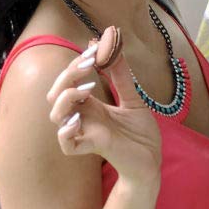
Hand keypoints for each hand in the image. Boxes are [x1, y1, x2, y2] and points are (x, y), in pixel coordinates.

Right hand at [46, 31, 161, 184]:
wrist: (152, 160)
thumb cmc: (140, 134)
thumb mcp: (134, 100)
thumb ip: (122, 77)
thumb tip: (112, 47)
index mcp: (90, 105)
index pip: (71, 81)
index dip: (77, 64)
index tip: (93, 49)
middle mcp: (83, 117)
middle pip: (57, 94)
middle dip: (68, 76)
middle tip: (88, 63)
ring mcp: (85, 133)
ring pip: (56, 116)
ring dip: (66, 98)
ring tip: (87, 89)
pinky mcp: (93, 148)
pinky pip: (67, 144)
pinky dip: (66, 133)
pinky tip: (77, 120)